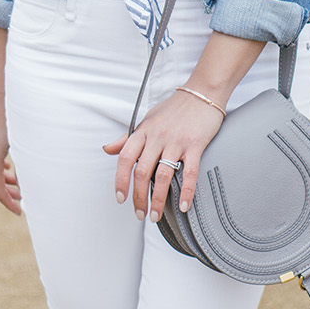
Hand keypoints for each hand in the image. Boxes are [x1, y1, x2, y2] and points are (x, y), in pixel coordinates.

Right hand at [0, 98, 21, 215]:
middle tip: (22, 199)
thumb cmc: (14, 115)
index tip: (20, 211)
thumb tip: (35, 180)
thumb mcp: (23, 140)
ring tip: (18, 183)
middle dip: (7, 194)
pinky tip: (8, 167)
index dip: (9, 203)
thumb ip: (26, 161)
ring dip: (3, 181)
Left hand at [103, 90, 224, 222]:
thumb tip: (108, 149)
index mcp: (143, 131)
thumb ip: (128, 137)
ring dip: (157, 200)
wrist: (202, 93)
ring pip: (162, 175)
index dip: (120, 180)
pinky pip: (189, 172)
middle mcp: (157, 137)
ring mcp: (176, 141)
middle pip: (141, 171)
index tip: (120, 198)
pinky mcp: (195, 144)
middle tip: (140, 214)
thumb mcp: (147, 120)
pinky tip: (183, 206)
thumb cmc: (174, 109)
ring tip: (155, 216)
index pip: (125, 158)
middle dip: (138, 197)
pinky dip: (186, 191)